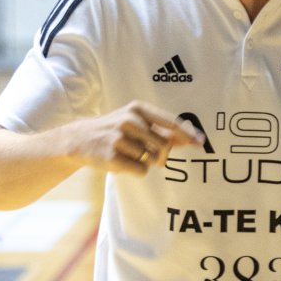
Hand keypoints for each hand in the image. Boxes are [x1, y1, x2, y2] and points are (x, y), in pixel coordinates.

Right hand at [72, 102, 202, 176]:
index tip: (201, 142)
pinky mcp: (113, 157)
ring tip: (130, 155)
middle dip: (162, 155)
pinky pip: (141, 171)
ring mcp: (120, 138)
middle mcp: (129, 120)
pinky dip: (136, 170)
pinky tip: (123, 162)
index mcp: (137, 109)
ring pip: (152, 160)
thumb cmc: (115, 131)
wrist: (80, 139)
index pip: (169, 121)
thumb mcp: (136, 122)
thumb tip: (190, 138)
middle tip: (150, 155)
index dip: (187, 133)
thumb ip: (161, 130)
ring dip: (146, 162)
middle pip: (164, 145)